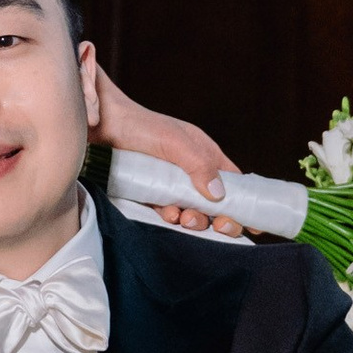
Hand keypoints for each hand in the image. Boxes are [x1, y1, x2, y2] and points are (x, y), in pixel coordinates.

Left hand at [91, 70, 246, 236]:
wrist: (98, 125)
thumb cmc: (139, 125)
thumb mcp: (175, 141)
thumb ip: (199, 164)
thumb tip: (219, 194)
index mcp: (204, 154)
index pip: (234, 182)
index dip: (246, 202)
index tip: (254, 223)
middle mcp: (189, 169)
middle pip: (216, 203)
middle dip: (220, 219)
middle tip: (218, 226)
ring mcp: (169, 183)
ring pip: (192, 211)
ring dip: (194, 221)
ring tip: (183, 218)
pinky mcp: (149, 193)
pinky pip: (166, 212)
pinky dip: (170, 217)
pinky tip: (166, 213)